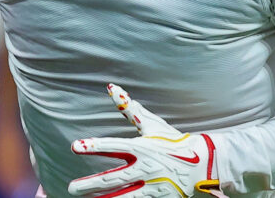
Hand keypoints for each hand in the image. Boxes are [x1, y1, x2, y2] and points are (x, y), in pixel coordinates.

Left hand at [68, 83, 219, 196]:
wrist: (202, 163)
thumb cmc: (172, 141)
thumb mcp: (151, 125)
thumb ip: (129, 108)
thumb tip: (111, 88)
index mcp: (142, 147)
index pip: (113, 146)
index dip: (94, 146)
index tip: (75, 146)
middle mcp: (145, 168)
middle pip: (112, 179)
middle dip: (90, 185)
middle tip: (72, 188)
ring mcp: (152, 186)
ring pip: (122, 196)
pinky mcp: (158, 197)